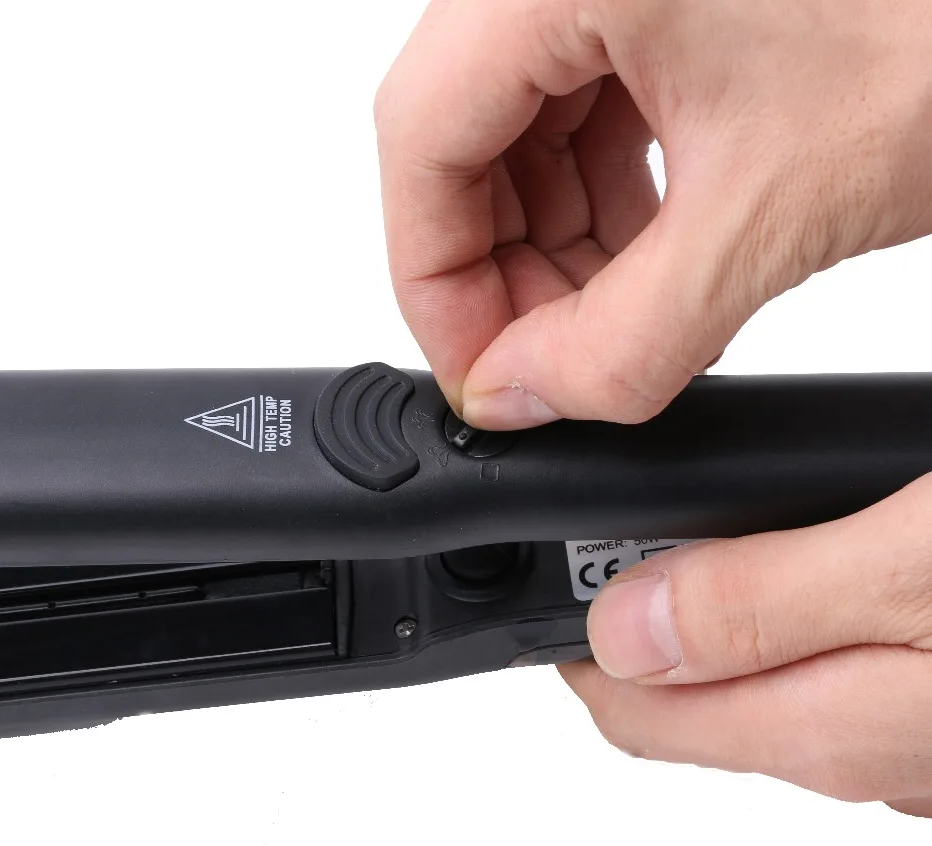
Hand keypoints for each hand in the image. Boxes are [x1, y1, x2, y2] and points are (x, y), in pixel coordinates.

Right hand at [375, 0, 931, 424]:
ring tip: (614, 313)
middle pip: (459, 135)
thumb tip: (519, 398)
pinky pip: (578, 101)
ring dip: (554, 238)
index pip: (420, 139)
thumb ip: (625, 337)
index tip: (480, 368)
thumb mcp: (772, 215)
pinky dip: (600, 192)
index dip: (433, 280)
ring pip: (515, 126)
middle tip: (549, 359)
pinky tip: (651, 246)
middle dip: (500, 269)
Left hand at [557, 475, 931, 815]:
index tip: (565, 557)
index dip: (579, 635)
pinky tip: (794, 546)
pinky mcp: (929, 695)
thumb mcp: (903, 570)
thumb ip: (760, 604)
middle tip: (620, 525)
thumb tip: (621, 627)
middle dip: (634, 617)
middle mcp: (853, 747)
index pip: (633, 711)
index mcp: (821, 727)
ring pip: (754, 680)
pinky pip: (817, 664)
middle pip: (686, 698)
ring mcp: (899, 729)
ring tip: (695, 524)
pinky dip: (777, 611)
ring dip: (707, 611)